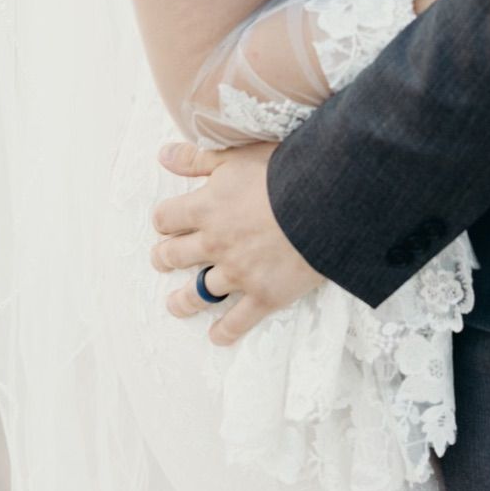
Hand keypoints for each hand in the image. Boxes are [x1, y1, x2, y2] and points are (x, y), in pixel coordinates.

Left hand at [152, 139, 324, 345]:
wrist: (326, 199)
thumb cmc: (284, 169)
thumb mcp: (238, 154)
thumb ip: (198, 158)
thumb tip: (163, 156)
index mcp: (206, 207)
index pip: (166, 219)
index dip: (164, 221)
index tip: (168, 224)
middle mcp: (215, 243)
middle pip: (174, 256)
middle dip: (165, 258)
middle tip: (164, 260)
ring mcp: (238, 272)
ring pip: (198, 294)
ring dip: (183, 301)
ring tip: (176, 304)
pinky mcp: (264, 294)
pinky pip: (237, 321)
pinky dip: (225, 331)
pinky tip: (217, 336)